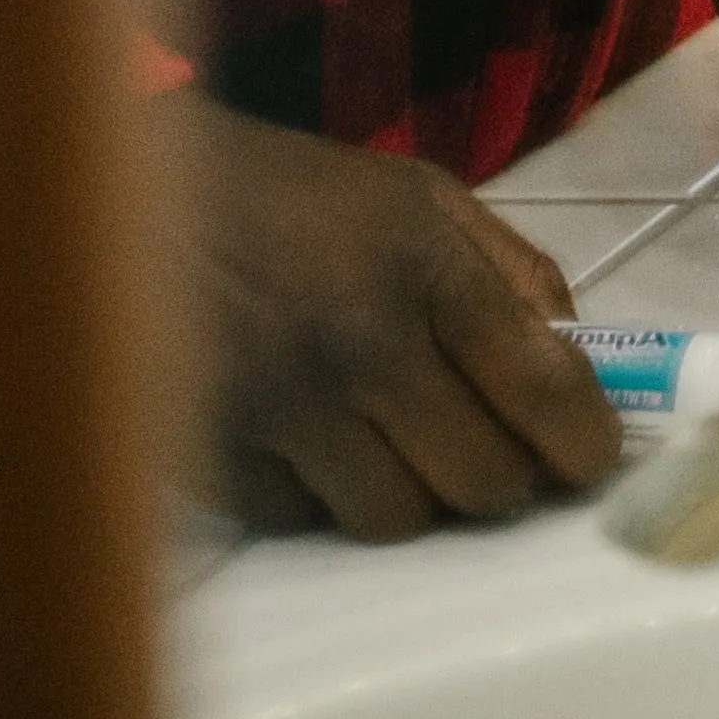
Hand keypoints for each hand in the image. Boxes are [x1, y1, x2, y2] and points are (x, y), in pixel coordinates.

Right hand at [159, 94, 617, 539]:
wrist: (127, 198)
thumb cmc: (295, 199)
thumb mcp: (422, 200)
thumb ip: (513, 274)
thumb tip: (580, 361)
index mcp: (422, 264)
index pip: (540, 385)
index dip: (583, 442)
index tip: (590, 462)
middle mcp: (356, 343)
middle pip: (478, 475)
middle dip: (506, 479)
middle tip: (498, 457)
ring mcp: (277, 407)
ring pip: (395, 517)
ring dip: (416, 495)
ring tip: (400, 445)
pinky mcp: (209, 455)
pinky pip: (304, 521)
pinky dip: (324, 498)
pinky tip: (315, 444)